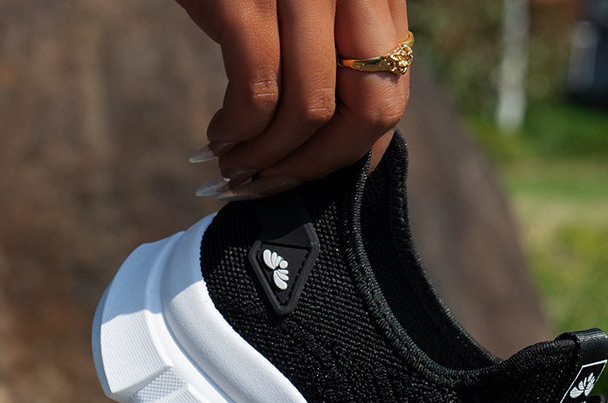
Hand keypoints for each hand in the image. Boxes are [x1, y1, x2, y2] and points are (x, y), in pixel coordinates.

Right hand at [176, 0, 409, 196]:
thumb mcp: (304, 6)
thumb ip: (333, 60)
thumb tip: (343, 152)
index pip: (389, 96)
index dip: (349, 154)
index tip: (305, 176)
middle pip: (368, 110)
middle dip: (314, 164)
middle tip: (269, 180)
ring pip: (308, 110)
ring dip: (264, 156)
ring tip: (233, 163)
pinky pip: (256, 92)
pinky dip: (236, 131)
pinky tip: (218, 135)